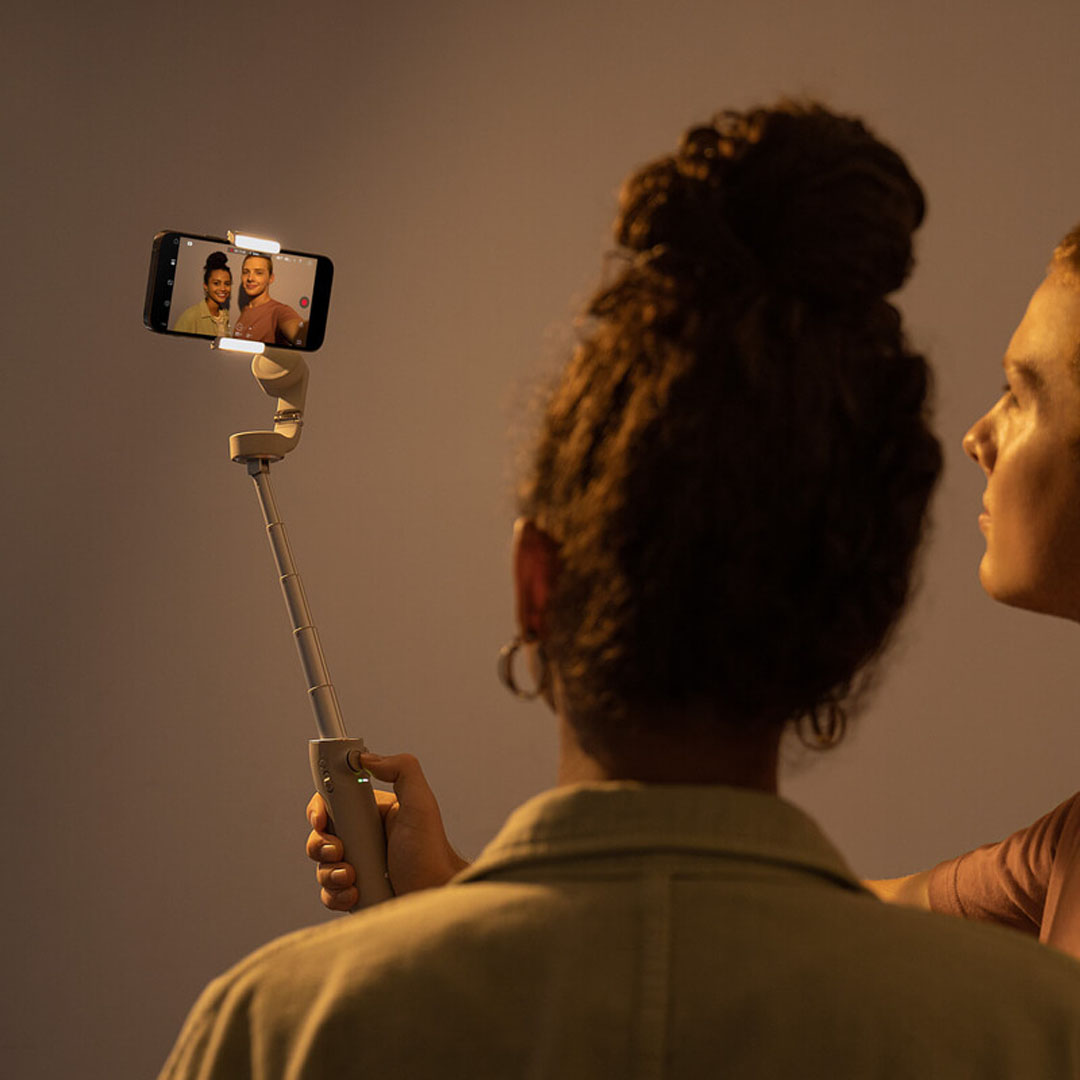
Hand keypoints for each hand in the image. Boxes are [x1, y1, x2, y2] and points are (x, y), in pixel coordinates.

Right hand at [305, 752, 469, 911]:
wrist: (436, 893)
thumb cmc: (432, 852)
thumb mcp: (421, 803)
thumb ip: (402, 769)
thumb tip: (365, 757)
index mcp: (372, 813)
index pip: (333, 803)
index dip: (320, 810)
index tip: (321, 820)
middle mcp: (361, 838)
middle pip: (320, 836)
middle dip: (322, 845)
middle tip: (339, 851)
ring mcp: (356, 866)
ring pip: (321, 866)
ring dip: (330, 873)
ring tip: (352, 877)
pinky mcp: (354, 892)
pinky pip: (329, 893)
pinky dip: (336, 894)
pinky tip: (355, 893)